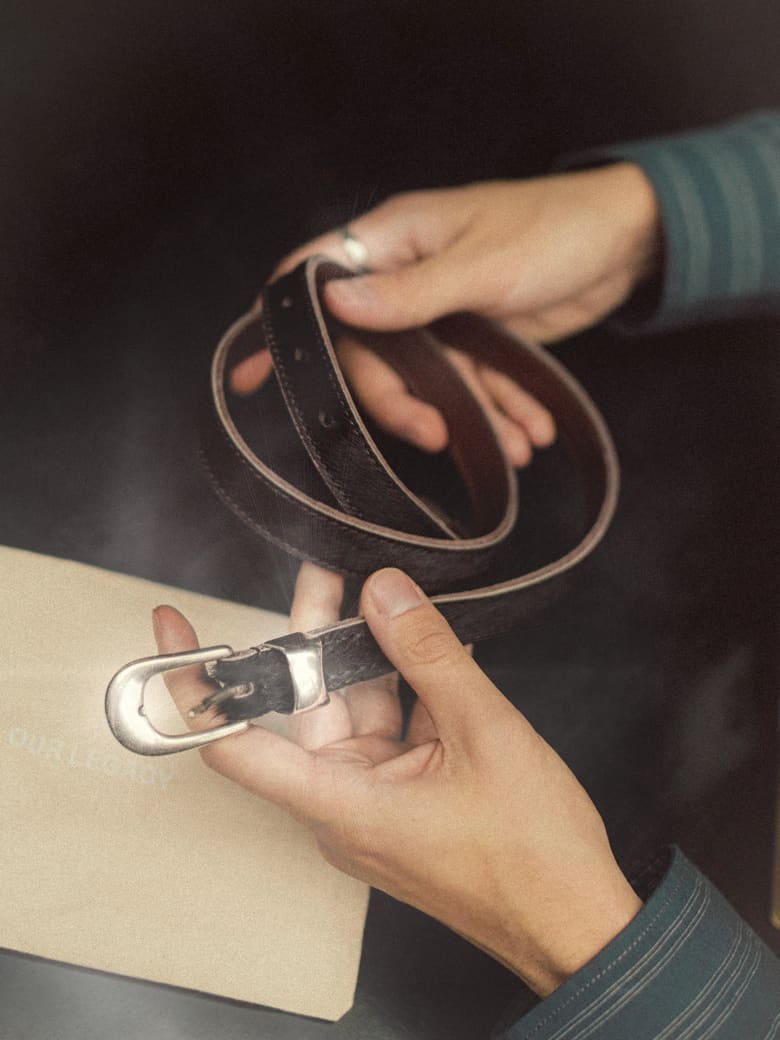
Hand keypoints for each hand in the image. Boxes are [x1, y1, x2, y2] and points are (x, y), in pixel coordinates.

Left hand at [153, 563, 640, 996]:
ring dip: (368, 657)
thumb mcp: (483, 733)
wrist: (577, 922)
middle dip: (314, 636)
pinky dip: (405, 688)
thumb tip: (386, 592)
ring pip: (351, 710)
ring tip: (386, 598)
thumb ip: (429, 656)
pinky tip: (427, 646)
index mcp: (341, 804)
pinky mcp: (402, 797)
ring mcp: (373, 801)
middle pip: (304, 706)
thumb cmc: (532, 856)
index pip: (235, 745)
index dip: (197, 685)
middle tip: (328, 572)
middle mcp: (342, 804)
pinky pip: (388, 728)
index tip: (173, 629)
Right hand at [231, 165, 657, 464]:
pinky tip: (530, 434)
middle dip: (403, 402)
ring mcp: (443, 312)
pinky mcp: (478, 339)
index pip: (316, 281)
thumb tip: (336, 305)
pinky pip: (473, 384)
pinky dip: (500, 411)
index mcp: (394, 240)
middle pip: (373, 355)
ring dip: (470, 418)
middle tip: (436, 436)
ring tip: (516, 446)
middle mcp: (407, 278)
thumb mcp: (481, 263)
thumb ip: (410, 292)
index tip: (248, 379)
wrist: (629, 242)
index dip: (282, 330)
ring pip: (429, 379)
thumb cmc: (554, 230)